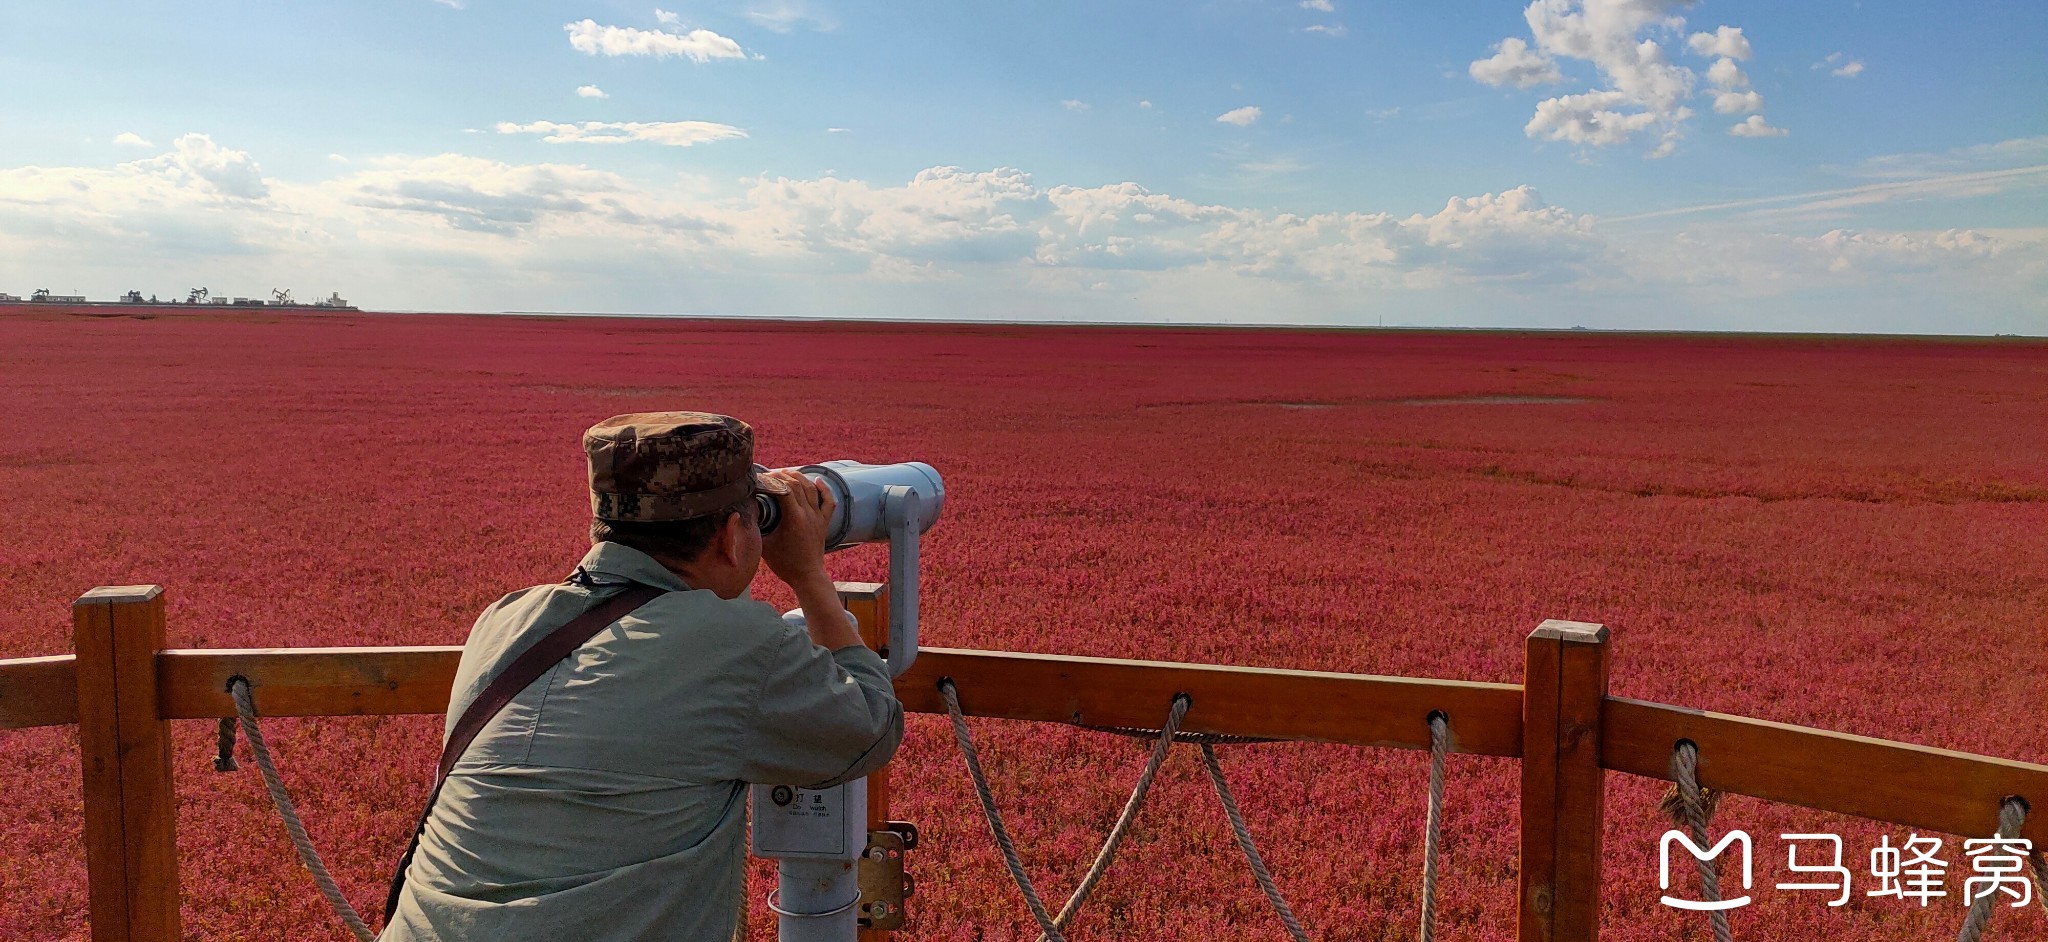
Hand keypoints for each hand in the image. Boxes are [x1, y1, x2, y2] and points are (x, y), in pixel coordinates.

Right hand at [760, 469, 836, 585]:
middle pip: (798, 485)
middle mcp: (808, 515)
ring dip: (800, 478)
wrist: (807, 577)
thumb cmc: (784, 564)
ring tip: (787, 473)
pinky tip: (818, 480)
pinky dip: (824, 489)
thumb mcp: (764, 545)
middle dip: (784, 476)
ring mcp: (818, 518)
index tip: (762, 477)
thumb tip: (746, 512)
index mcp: (794, 519)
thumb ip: (756, 528)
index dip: (773, 480)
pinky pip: (828, 502)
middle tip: (772, 473)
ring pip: (812, 490)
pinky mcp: (824, 523)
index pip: (784, 490)